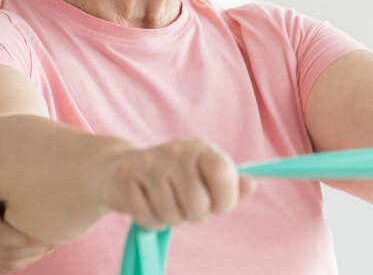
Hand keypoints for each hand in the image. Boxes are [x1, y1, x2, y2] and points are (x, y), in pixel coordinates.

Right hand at [102, 140, 256, 229]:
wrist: (121, 168)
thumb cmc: (172, 178)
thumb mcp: (203, 176)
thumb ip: (230, 184)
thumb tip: (251, 185)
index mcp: (200, 149)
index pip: (222, 173)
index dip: (224, 199)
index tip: (217, 203)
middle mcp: (175, 152)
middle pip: (197, 203)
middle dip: (194, 215)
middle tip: (186, 207)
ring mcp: (148, 164)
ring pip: (171, 214)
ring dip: (170, 219)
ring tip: (165, 205)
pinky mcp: (124, 179)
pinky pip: (147, 217)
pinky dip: (150, 221)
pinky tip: (147, 207)